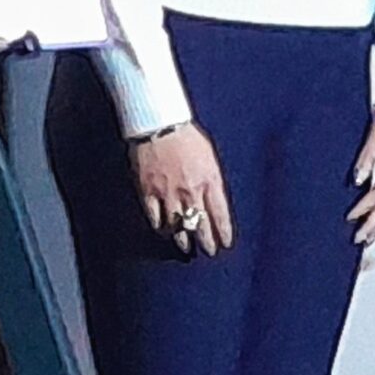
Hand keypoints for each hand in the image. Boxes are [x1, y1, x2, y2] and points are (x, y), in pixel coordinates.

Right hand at [128, 123, 233, 257]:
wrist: (159, 124)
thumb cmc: (186, 135)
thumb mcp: (209, 157)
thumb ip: (212, 180)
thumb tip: (213, 198)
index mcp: (209, 181)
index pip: (220, 215)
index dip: (223, 232)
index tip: (225, 244)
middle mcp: (190, 192)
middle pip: (200, 225)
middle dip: (206, 241)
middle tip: (208, 251)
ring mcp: (168, 193)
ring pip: (177, 226)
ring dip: (183, 239)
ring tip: (185, 246)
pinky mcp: (149, 191)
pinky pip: (155, 217)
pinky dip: (160, 226)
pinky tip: (163, 230)